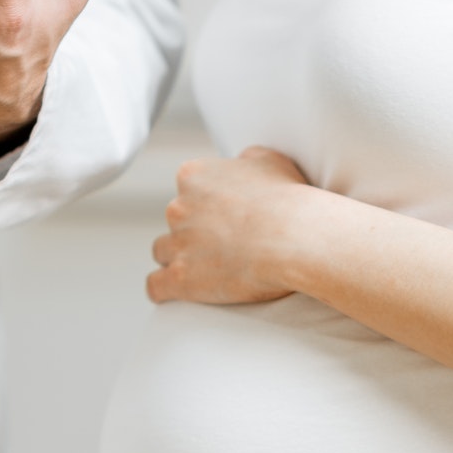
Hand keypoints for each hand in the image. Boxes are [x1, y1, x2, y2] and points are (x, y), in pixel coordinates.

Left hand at [148, 147, 309, 307]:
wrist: (296, 238)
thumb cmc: (288, 199)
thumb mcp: (269, 160)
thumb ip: (246, 159)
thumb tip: (242, 162)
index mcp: (193, 176)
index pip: (186, 190)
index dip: (205, 206)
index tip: (224, 218)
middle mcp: (178, 207)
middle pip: (175, 222)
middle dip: (194, 233)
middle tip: (225, 245)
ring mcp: (177, 243)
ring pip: (163, 252)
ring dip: (180, 259)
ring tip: (206, 270)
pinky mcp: (180, 277)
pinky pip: (156, 285)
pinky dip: (165, 289)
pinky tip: (174, 292)